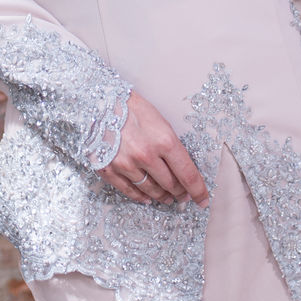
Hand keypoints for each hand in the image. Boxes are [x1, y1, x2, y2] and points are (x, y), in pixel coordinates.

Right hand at [97, 90, 209, 207]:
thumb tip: (181, 167)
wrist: (97, 101)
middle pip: (170, 185)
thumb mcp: (159, 120)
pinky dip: (140, 197)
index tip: (202, 199)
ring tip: (167, 198)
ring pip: (151, 190)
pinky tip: (146, 198)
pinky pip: (129, 190)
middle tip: (183, 196)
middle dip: (180, 192)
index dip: (198, 190)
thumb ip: (170, 145)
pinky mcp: (109, 170)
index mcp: (164, 140)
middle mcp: (146, 155)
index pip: (187, 174)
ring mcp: (126, 164)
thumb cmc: (130, 106)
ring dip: (161, 196)